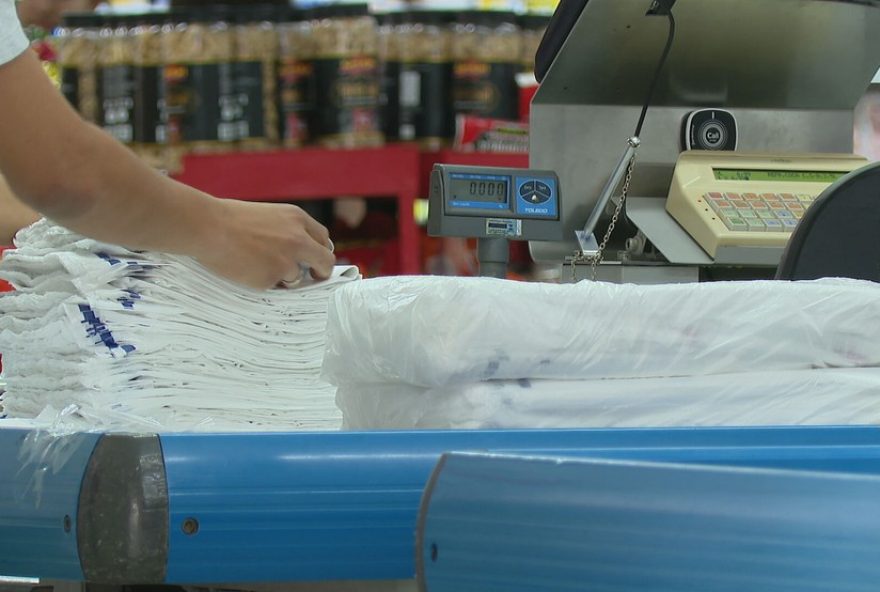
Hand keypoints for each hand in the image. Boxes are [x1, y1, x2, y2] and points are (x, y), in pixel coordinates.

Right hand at [196, 199, 335, 290]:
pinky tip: (246, 269)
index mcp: (297, 218)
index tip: (314, 260)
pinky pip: (273, 285)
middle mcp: (298, 239)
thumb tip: (298, 250)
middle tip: (313, 278)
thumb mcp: (268, 215)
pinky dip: (263, 282)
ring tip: (257, 265)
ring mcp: (287, 261)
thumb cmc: (229, 218)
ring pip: (297, 277)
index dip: (319, 250)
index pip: (323, 238)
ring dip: (284, 277)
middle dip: (321, 272)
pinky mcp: (272, 278)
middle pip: (325, 261)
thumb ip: (287, 230)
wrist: (208, 226)